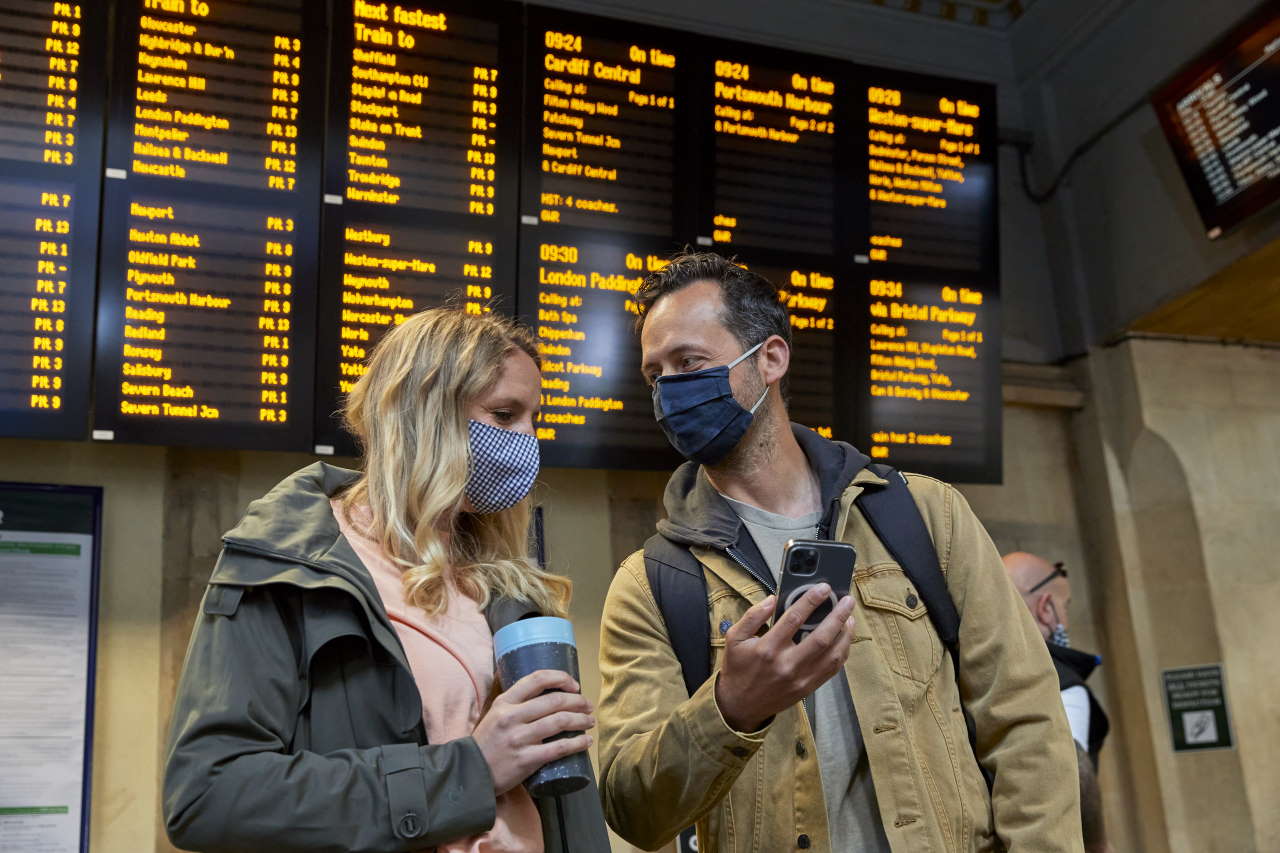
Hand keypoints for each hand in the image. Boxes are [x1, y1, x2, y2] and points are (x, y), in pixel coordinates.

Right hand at [473, 669, 594, 795]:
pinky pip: (558, 748)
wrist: (470, 774)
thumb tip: (547, 691)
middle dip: (578, 701)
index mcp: (505, 702)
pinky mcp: (526, 760)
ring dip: (581, 720)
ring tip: (590, 722)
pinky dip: (577, 744)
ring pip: (559, 722)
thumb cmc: (488, 743)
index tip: (575, 685)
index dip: (561, 678)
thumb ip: (516, 703)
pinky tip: (586, 742)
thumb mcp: (495, 714)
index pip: (537, 679)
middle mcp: (511, 717)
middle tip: (588, 706)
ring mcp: (519, 738)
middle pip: (554, 701)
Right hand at [714, 585, 855, 732]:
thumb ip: (753, 616)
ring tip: (850, 618)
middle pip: (821, 637)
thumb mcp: (735, 638)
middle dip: (838, 616)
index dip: (811, 600)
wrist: (740, 705)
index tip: (824, 588)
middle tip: (847, 601)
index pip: (795, 618)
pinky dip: (842, 653)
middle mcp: (787, 664)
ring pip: (832, 655)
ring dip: (845, 635)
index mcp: (768, 648)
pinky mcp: (808, 688)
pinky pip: (832, 670)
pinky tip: (844, 640)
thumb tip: (772, 598)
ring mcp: (800, 678)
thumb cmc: (738, 668)